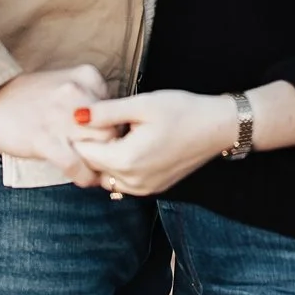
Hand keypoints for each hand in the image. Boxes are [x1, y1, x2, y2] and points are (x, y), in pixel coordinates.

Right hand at [0, 66, 109, 184]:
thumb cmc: (30, 97)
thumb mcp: (66, 85)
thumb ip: (89, 99)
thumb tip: (112, 127)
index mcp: (86, 77)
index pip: (116, 109)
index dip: (115, 129)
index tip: (111, 142)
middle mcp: (77, 94)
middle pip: (113, 129)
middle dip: (112, 149)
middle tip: (109, 161)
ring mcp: (61, 117)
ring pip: (100, 147)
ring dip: (101, 165)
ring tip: (98, 172)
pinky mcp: (45, 140)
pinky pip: (76, 164)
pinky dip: (85, 176)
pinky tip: (85, 180)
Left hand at [73, 90, 237, 196]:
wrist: (218, 128)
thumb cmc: (182, 111)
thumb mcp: (142, 104)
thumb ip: (106, 112)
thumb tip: (76, 115)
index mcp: (126, 160)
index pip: (84, 154)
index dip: (80, 135)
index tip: (86, 118)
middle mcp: (132, 182)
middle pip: (93, 168)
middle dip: (90, 147)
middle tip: (99, 122)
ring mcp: (143, 189)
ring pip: (107, 177)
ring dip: (104, 158)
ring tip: (115, 132)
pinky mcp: (153, 189)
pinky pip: (123, 182)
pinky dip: (119, 167)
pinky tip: (129, 145)